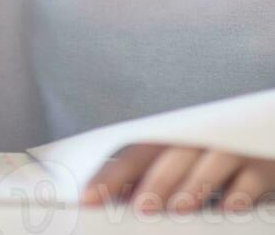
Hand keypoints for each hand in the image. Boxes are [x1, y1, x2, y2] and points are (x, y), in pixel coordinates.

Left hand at [81, 142, 274, 213]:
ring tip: (180, 207)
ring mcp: (233, 147)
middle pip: (173, 153)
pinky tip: (229, 207)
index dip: (111, 173)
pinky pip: (252, 174)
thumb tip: (115, 202)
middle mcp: (200, 138)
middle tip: (141, 207)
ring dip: (195, 183)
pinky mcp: (263, 162)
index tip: (88, 198)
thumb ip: (152, 181)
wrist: (264, 139)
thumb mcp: (182, 166)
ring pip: (212, 159)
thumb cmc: (216, 161)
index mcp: (172, 137)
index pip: (135, 152)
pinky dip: (241, 190)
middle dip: (156, 179)